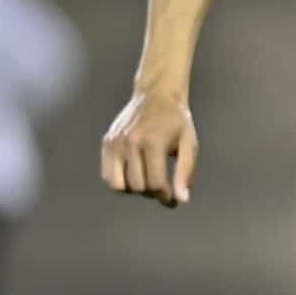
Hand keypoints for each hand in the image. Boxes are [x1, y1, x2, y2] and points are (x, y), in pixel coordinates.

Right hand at [101, 88, 196, 205]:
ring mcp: (116, 142)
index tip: (172, 199)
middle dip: (151, 193)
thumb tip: (181, 200)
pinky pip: (107, 175)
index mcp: (153, 142)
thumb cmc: (176, 121)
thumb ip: (185, 172)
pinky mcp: (107, 142)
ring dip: (133, 189)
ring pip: (118, 185)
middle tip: (162, 187)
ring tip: (146, 180)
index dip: (165, 197)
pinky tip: (134, 174)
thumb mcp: (188, 144)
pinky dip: (119, 181)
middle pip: (137, 187)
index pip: (155, 183)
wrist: (156, 94)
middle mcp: (131, 142)